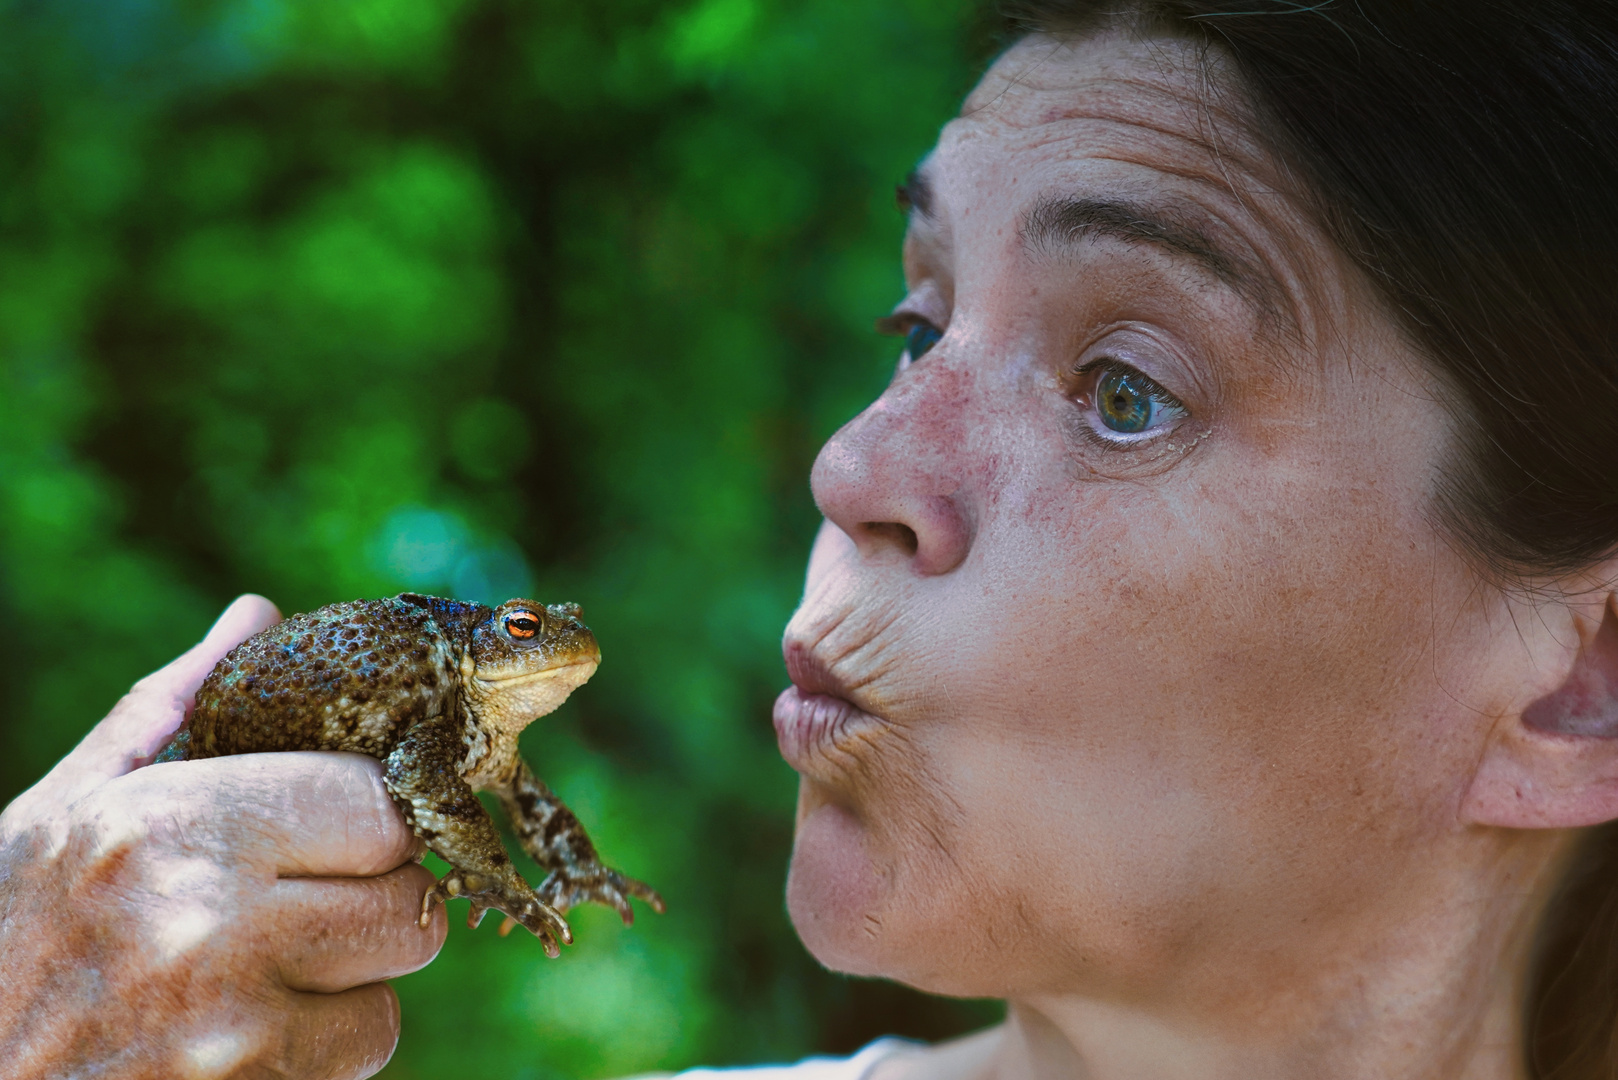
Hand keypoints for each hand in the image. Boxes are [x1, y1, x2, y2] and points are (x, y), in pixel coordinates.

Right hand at [0, 596, 446, 1079]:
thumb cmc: (13, 935)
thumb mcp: (66, 808)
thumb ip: (172, 705)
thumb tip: (257, 615)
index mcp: (171, 826)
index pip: (376, 801)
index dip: (374, 808)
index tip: (346, 820)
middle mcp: (212, 923)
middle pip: (410, 888)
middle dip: (383, 884)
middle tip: (322, 887)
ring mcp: (235, 1025)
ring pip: (399, 969)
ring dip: (363, 961)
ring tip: (280, 955)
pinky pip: (368, 1048)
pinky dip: (335, 1035)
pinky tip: (260, 1019)